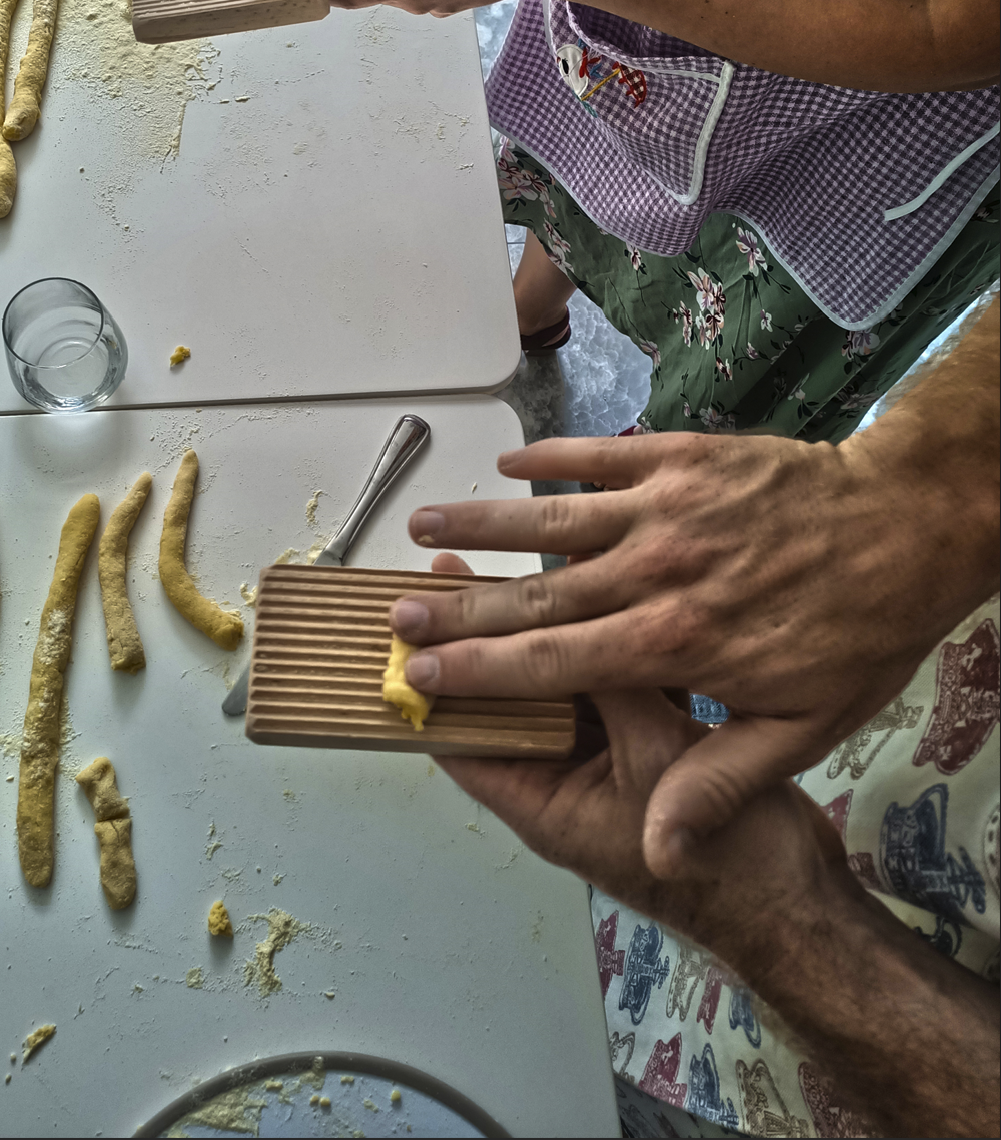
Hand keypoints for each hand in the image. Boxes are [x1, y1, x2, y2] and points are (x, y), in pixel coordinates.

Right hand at [396, 427, 996, 875]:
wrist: (907, 525)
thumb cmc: (858, 629)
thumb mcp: (804, 725)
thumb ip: (721, 781)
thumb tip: (661, 847)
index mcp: (674, 642)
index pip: (553, 663)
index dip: (479, 670)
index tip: (421, 671)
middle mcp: (655, 571)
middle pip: (535, 594)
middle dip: (459, 603)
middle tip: (396, 605)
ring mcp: (666, 508)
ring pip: (553, 519)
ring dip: (484, 521)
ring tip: (424, 523)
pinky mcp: (683, 458)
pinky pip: (601, 457)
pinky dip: (552, 460)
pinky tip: (510, 463)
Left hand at [427, 556, 843, 950]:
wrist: (803, 906)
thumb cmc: (731, 869)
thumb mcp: (661, 762)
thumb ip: (618, 690)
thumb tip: (575, 623)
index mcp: (547, 805)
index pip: (463, 743)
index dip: (434, 688)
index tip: (410, 631)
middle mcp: (566, 782)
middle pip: (507, 706)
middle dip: (484, 645)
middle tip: (452, 578)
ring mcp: (607, 763)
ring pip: (559, 692)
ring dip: (545, 640)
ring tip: (512, 571)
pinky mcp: (648, 746)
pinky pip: (612, 691)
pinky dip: (605, 650)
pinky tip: (598, 593)